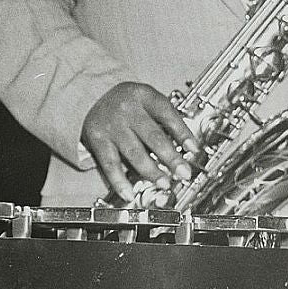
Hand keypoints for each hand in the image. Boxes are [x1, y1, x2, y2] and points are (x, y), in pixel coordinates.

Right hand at [82, 82, 198, 203]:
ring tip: (164, 183)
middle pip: (153, 135)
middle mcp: (127, 109)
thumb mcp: (146, 100)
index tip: (194, 149)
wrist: (93, 96)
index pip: (167, 113)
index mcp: (144, 95)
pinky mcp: (98, 140)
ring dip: (151, 171)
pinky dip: (120, 181)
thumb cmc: (127, 102)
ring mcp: (112, 126)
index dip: (182, 133)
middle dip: (171, 157)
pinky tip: (129, 193)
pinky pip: (110, 164)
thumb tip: (186, 147)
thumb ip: (163, 119)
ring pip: (134, 152)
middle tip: (183, 172)